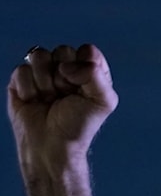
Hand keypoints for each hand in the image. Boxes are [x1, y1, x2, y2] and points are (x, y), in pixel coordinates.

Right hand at [8, 44, 117, 170]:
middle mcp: (67, 68)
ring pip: (39, 55)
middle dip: (64, 77)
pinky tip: (34, 101)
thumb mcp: (102, 101)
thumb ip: (96, 74)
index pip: (88, 51)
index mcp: (90, 71)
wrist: (51, 145)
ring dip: (45, 83)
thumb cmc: (79, 125)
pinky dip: (29, 89)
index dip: (84, 68)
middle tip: (66, 96)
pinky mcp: (21, 79)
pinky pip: (22, 70)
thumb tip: (66, 65)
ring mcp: (43, 72)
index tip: (83, 89)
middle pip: (63, 50)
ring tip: (50, 99)